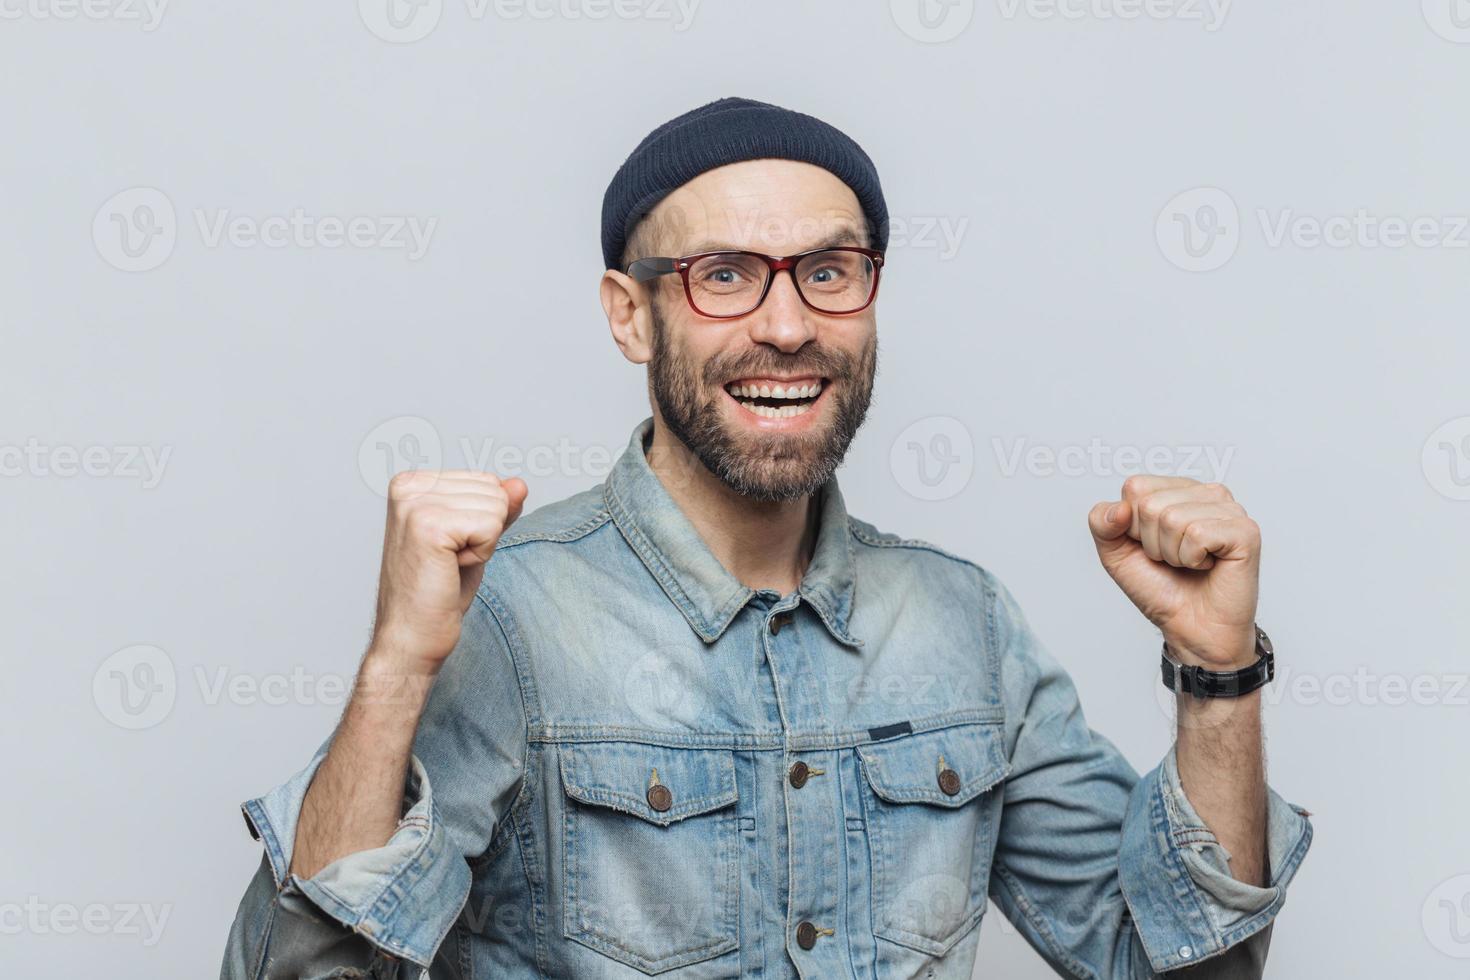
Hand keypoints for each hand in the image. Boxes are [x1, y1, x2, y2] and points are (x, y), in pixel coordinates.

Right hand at [369, 470, 527, 672]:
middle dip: (484, 532)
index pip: (487, 481)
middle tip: (448, 561)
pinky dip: (480, 555)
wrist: (410, 637)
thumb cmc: (438, 592)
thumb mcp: (474, 539)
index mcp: (412, 482)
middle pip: (494, 491)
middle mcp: (408, 486)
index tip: (449, 549)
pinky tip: (450, 570)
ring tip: (447, 566)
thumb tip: (520, 484)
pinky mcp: (428, 525)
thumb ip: (497, 508)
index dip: (481, 522)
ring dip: (481, 545)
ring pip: (496, 508)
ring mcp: (415, 504)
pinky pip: (491, 527)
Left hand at [1088, 475, 1259, 667]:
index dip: (1132, 526)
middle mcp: (1206, 493)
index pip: (1136, 487)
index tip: (1151, 546)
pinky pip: (1197, 534)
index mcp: (1177, 490)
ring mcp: (1229, 509)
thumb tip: (1119, 508)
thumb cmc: (1160, 588)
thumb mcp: (1116, 553)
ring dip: (1172, 554)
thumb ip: (1101, 522)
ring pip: (1172, 518)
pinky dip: (1192, 559)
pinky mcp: (1245, 531)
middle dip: (1151, 543)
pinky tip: (1207, 566)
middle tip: (1173, 560)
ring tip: (1190, 564)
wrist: (1190, 628)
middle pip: (1151, 504)